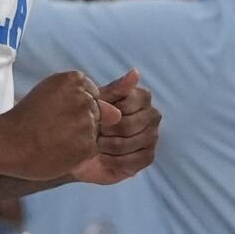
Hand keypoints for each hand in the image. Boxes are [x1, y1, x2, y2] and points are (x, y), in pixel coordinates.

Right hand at [0, 71, 121, 180]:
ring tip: (54, 139)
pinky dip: (78, 152)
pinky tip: (58, 150)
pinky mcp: (88, 144)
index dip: (74, 106)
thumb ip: (84, 97)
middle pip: (96, 112)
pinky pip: (92, 148)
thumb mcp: (51, 92)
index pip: (92, 93)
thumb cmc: (27, 117)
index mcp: (73, 79)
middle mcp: (83, 98)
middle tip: (54, 127)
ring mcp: (87, 122)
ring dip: (79, 137)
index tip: (55, 111)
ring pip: (95, 130)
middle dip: (80, 121)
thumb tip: (118, 114)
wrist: (8, 142)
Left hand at [71, 69, 160, 185]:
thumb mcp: (98, 99)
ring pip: (127, 144)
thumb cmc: (90, 115)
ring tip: (94, 144)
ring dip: (105, 146)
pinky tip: (103, 157)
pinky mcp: (148, 157)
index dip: (106, 113)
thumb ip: (117, 87)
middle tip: (91, 132)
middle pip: (127, 126)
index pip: (126, 105)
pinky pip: (130, 162)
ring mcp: (153, 137)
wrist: (81, 144)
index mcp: (143, 96)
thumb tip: (135, 72)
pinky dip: (111, 161)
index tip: (93, 114)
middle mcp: (153, 115)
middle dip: (104, 131)